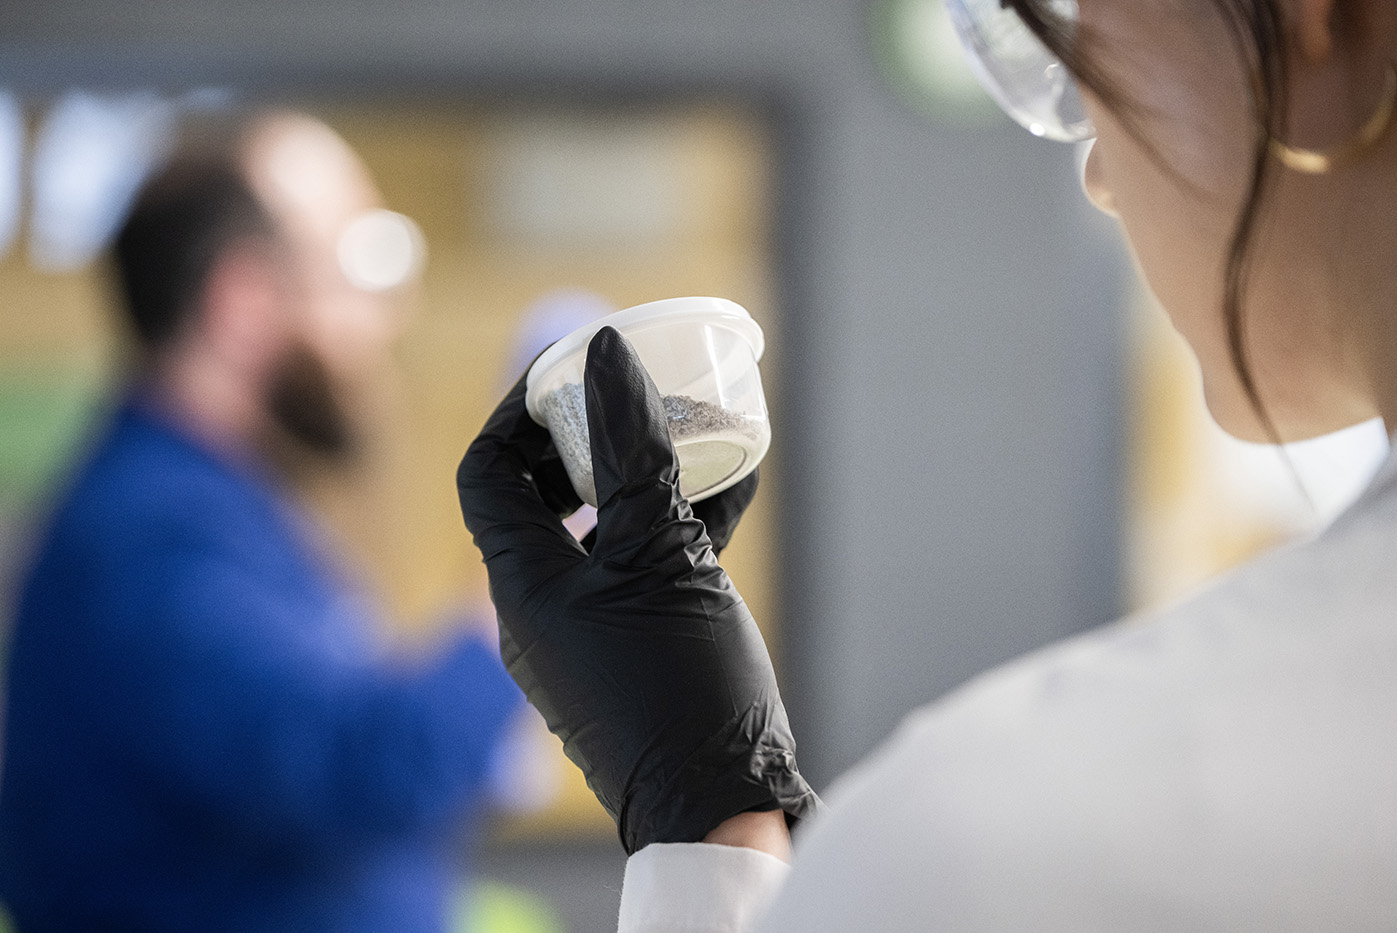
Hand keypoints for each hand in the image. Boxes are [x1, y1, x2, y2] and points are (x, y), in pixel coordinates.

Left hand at [458, 326, 820, 853]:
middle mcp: (540, 607)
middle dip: (588, 437)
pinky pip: (641, 568)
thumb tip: (605, 355)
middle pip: (541, 497)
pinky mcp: (632, 652)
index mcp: (521, 582)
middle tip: (635, 394)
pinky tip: (732, 486)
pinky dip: (675, 525)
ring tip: (694, 430)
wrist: (715, 808)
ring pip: (601, 531)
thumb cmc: (678, 681)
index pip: (487, 471)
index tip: (573, 367)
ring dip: (642, 477)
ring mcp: (586, 633)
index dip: (519, 410)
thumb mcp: (659, 551)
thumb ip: (632, 452)